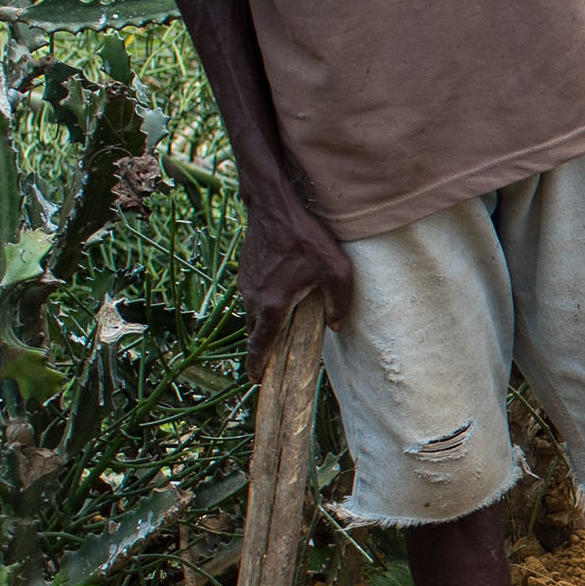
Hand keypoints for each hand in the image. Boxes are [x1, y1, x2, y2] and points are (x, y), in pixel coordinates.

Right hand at [242, 183, 353, 352]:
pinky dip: (262, 303)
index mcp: (272, 304)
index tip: (256, 379)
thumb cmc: (307, 237)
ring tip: (280, 326)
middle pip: (256, 331)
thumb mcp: (337, 271)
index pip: (261, 344)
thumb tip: (335, 325)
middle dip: (262, 346)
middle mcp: (253, 297)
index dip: (257, 364)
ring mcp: (245, 283)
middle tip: (272, 358)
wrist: (274, 205)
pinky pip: (252, 296)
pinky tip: (280, 296)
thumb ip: (340, 302)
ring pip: (253, 313)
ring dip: (264, 322)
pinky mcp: (244, 271)